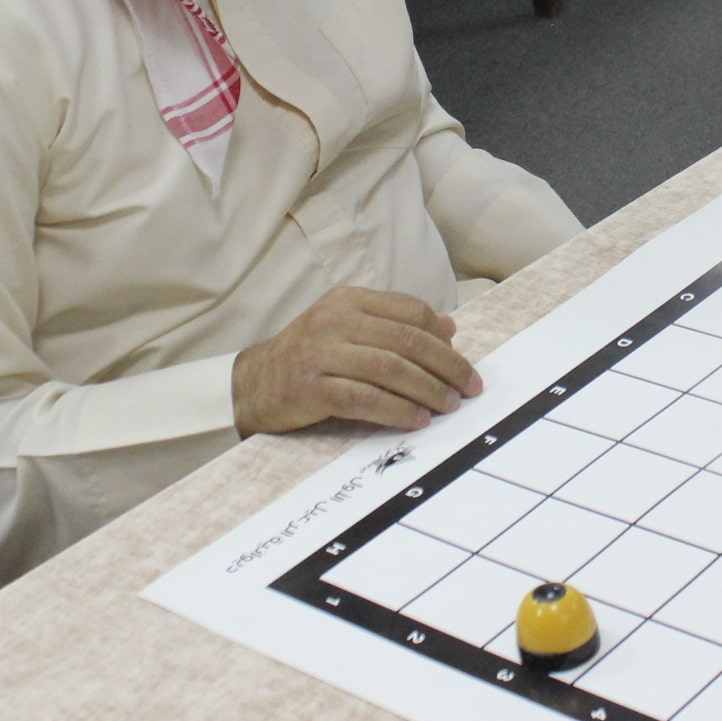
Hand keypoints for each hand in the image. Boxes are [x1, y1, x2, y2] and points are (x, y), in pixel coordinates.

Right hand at [229, 286, 480, 435]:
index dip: (444, 340)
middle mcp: (334, 320)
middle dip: (446, 367)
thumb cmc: (309, 358)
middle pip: (407, 341)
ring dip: (427, 391)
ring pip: (390, 369)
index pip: (411, 311)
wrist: (253, 384)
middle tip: (468, 388)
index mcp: (349, 300)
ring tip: (447, 406)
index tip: (464, 365)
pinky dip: (396, 410)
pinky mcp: (310, 387)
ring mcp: (320, 353)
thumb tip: (449, 328)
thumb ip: (394, 325)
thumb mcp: (349, 329)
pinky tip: (416, 420)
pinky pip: (364, 399)